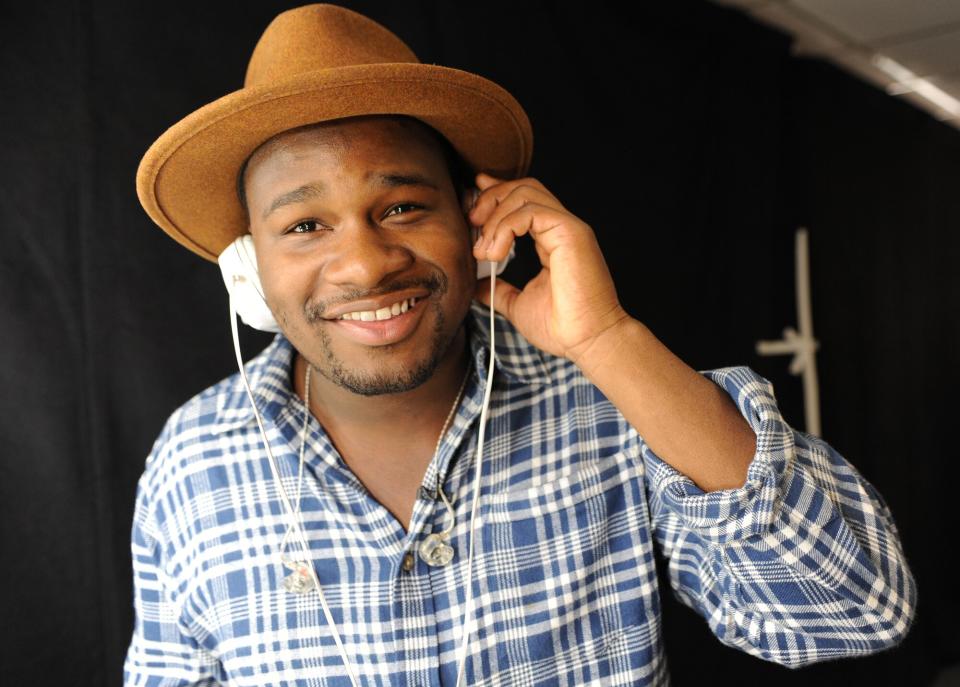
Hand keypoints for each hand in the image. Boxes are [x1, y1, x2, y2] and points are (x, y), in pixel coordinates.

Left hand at [470, 171, 630, 362]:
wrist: (587, 341)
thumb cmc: (561, 327)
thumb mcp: (518, 304)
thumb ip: (498, 291)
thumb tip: (476, 286)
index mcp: (552, 240)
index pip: (524, 201)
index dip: (496, 193)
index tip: (471, 203)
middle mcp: (562, 228)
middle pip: (523, 187)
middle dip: (491, 198)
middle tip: (471, 222)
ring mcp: (568, 228)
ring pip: (525, 193)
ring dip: (494, 216)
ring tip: (483, 250)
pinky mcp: (570, 232)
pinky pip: (530, 211)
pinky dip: (504, 227)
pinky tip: (495, 253)